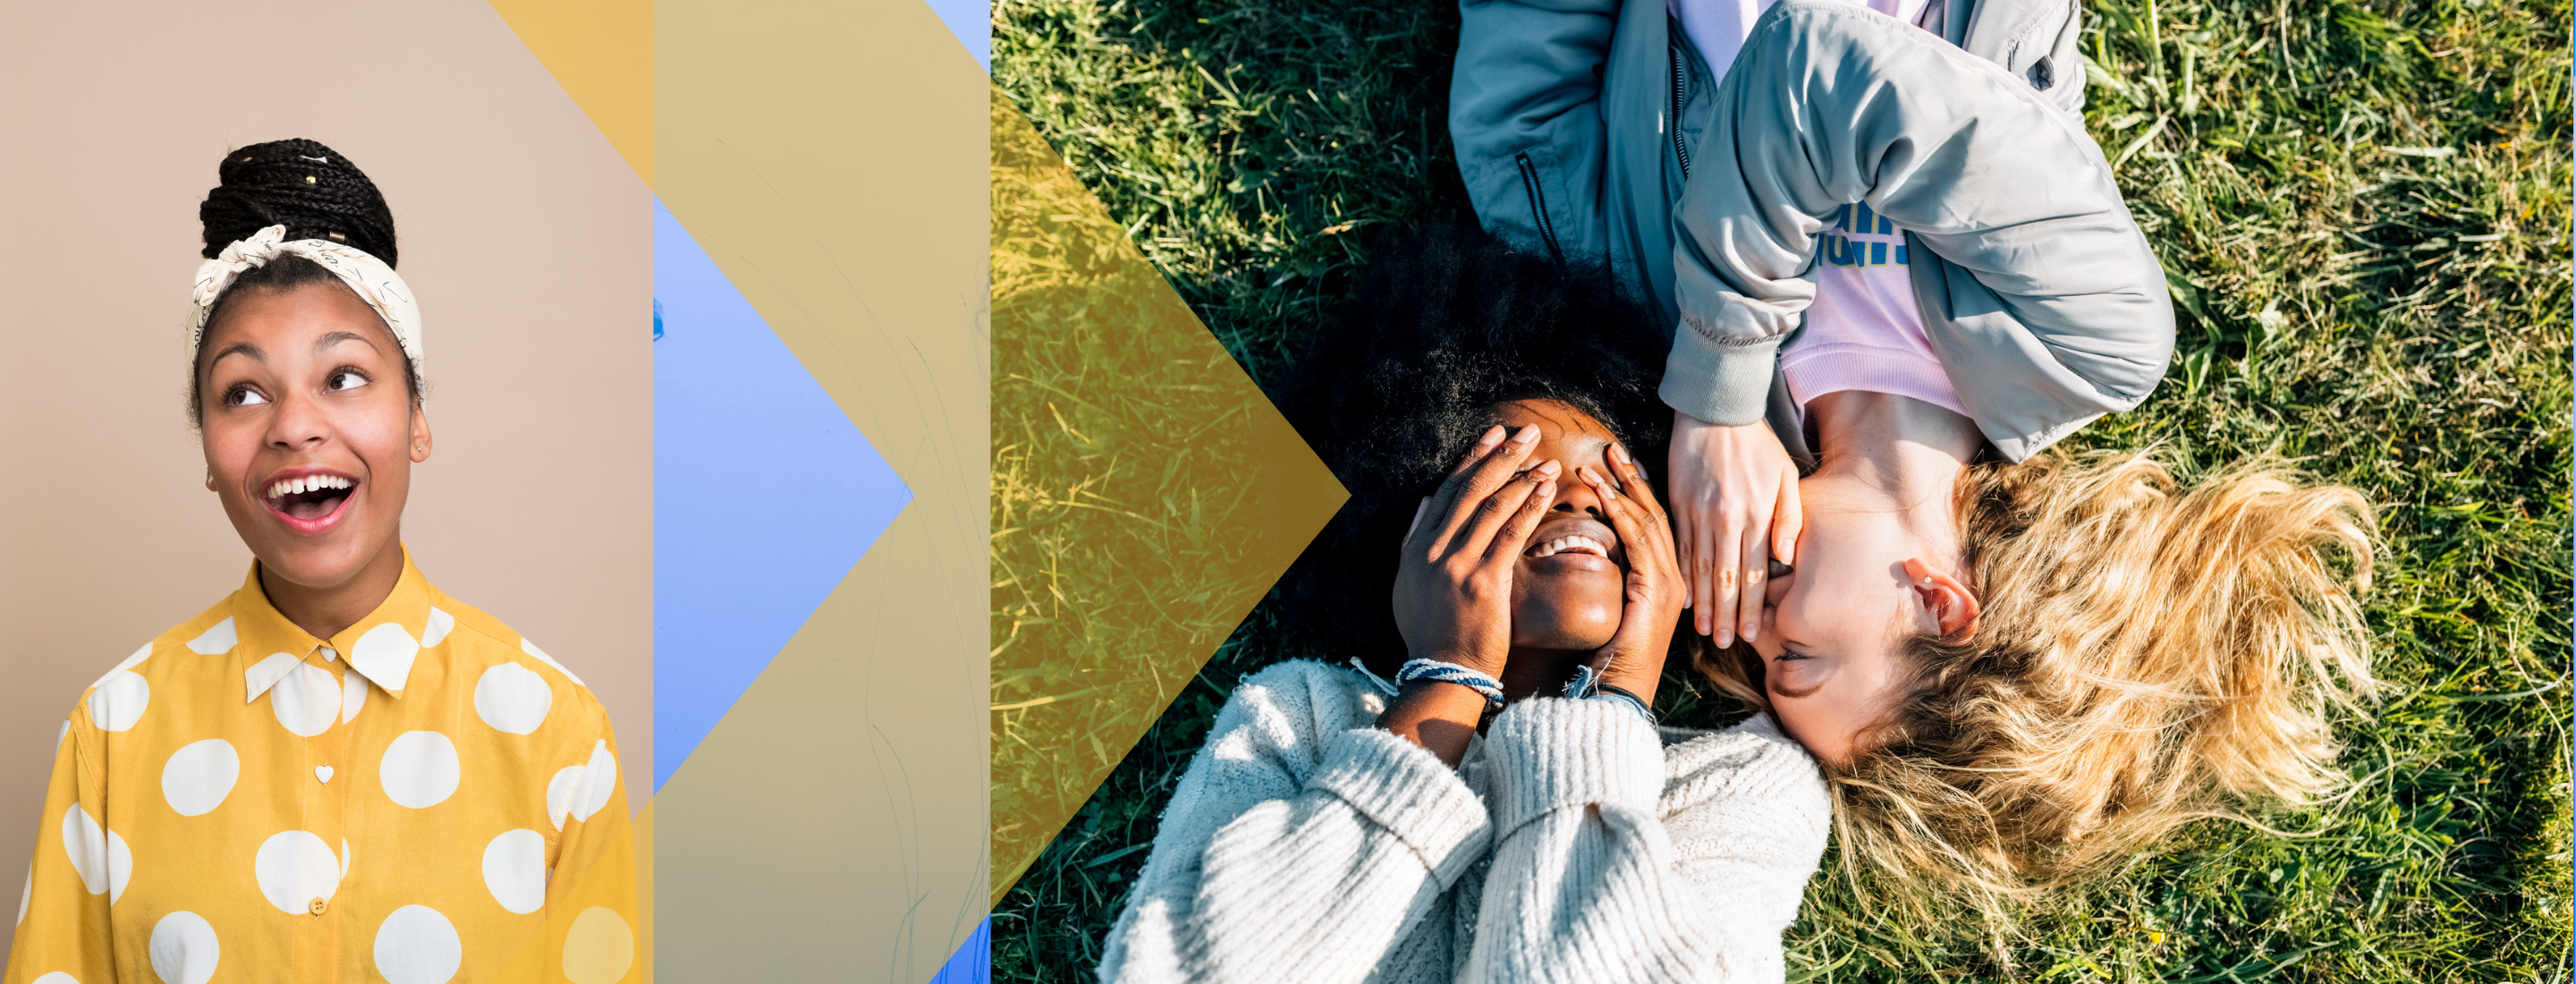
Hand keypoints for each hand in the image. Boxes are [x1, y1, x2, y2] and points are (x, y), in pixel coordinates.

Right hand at [1390, 424, 1559, 677]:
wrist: (1444, 671)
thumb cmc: (1431, 632)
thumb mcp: (1409, 584)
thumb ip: (1415, 539)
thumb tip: (1427, 501)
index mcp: (1417, 547)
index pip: (1448, 490)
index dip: (1472, 459)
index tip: (1494, 435)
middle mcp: (1434, 550)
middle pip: (1471, 489)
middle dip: (1501, 456)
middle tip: (1527, 433)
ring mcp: (1458, 564)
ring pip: (1493, 506)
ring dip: (1523, 478)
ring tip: (1547, 460)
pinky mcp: (1484, 581)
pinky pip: (1511, 534)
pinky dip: (1529, 507)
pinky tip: (1547, 490)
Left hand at [1572, 443, 1685, 704]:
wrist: (1617, 694)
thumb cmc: (1607, 660)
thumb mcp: (1612, 611)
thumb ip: (1613, 581)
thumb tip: (1591, 554)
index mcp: (1666, 582)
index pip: (1655, 525)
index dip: (1638, 492)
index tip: (1620, 464)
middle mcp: (1675, 579)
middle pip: (1656, 515)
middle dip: (1633, 480)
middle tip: (1613, 449)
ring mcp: (1669, 584)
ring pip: (1648, 522)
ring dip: (1621, 490)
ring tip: (1599, 463)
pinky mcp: (1655, 590)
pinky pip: (1637, 542)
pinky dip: (1618, 515)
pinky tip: (1601, 494)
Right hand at [1666, 410, 1799, 646]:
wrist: (1715, 409)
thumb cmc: (1757, 443)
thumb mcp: (1786, 475)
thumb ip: (1789, 518)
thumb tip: (1786, 558)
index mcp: (1755, 515)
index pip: (1754, 573)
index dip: (1751, 607)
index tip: (1749, 633)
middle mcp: (1726, 519)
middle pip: (1725, 579)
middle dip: (1725, 615)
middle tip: (1723, 643)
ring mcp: (1698, 513)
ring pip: (1700, 568)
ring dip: (1702, 603)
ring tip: (1702, 630)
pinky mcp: (1678, 504)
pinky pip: (1679, 547)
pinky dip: (1682, 575)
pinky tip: (1683, 596)